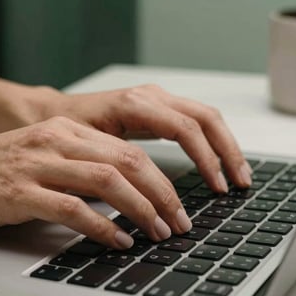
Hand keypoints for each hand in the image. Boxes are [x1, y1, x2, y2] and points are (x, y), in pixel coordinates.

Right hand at [0, 116, 192, 248]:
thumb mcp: (46, 156)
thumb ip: (83, 167)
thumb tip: (125, 193)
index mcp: (66, 130)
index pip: (128, 150)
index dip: (160, 179)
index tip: (175, 204)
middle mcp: (56, 141)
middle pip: (127, 162)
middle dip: (161, 194)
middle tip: (178, 222)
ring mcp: (38, 164)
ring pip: (107, 181)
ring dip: (140, 210)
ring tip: (158, 232)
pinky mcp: (20, 192)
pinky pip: (73, 208)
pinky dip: (102, 227)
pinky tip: (118, 241)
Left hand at [38, 84, 251, 191]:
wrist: (55, 113)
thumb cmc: (68, 130)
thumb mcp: (91, 149)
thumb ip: (121, 167)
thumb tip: (150, 198)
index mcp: (135, 105)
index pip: (186, 129)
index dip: (207, 159)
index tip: (218, 187)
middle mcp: (151, 96)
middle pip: (205, 118)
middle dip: (227, 150)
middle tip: (240, 182)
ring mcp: (155, 98)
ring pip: (204, 116)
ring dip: (224, 144)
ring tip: (237, 173)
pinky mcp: (156, 106)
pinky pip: (193, 119)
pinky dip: (210, 139)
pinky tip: (215, 159)